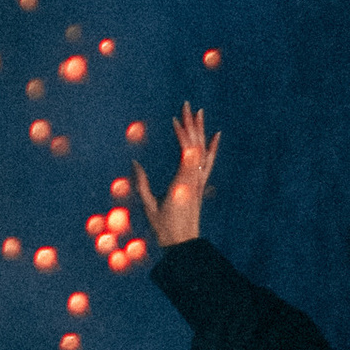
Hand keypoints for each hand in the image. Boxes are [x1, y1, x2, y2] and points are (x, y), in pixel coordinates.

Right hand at [134, 105, 219, 246]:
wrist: (184, 244)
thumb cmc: (164, 228)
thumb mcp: (149, 207)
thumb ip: (141, 185)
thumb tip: (134, 163)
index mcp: (182, 184)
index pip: (187, 153)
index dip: (183, 135)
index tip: (176, 119)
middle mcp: (194, 180)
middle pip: (196, 147)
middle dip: (191, 125)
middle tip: (187, 105)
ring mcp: (199, 182)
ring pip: (203, 152)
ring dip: (201, 131)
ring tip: (200, 112)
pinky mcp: (200, 185)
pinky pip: (209, 163)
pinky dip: (212, 148)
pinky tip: (215, 135)